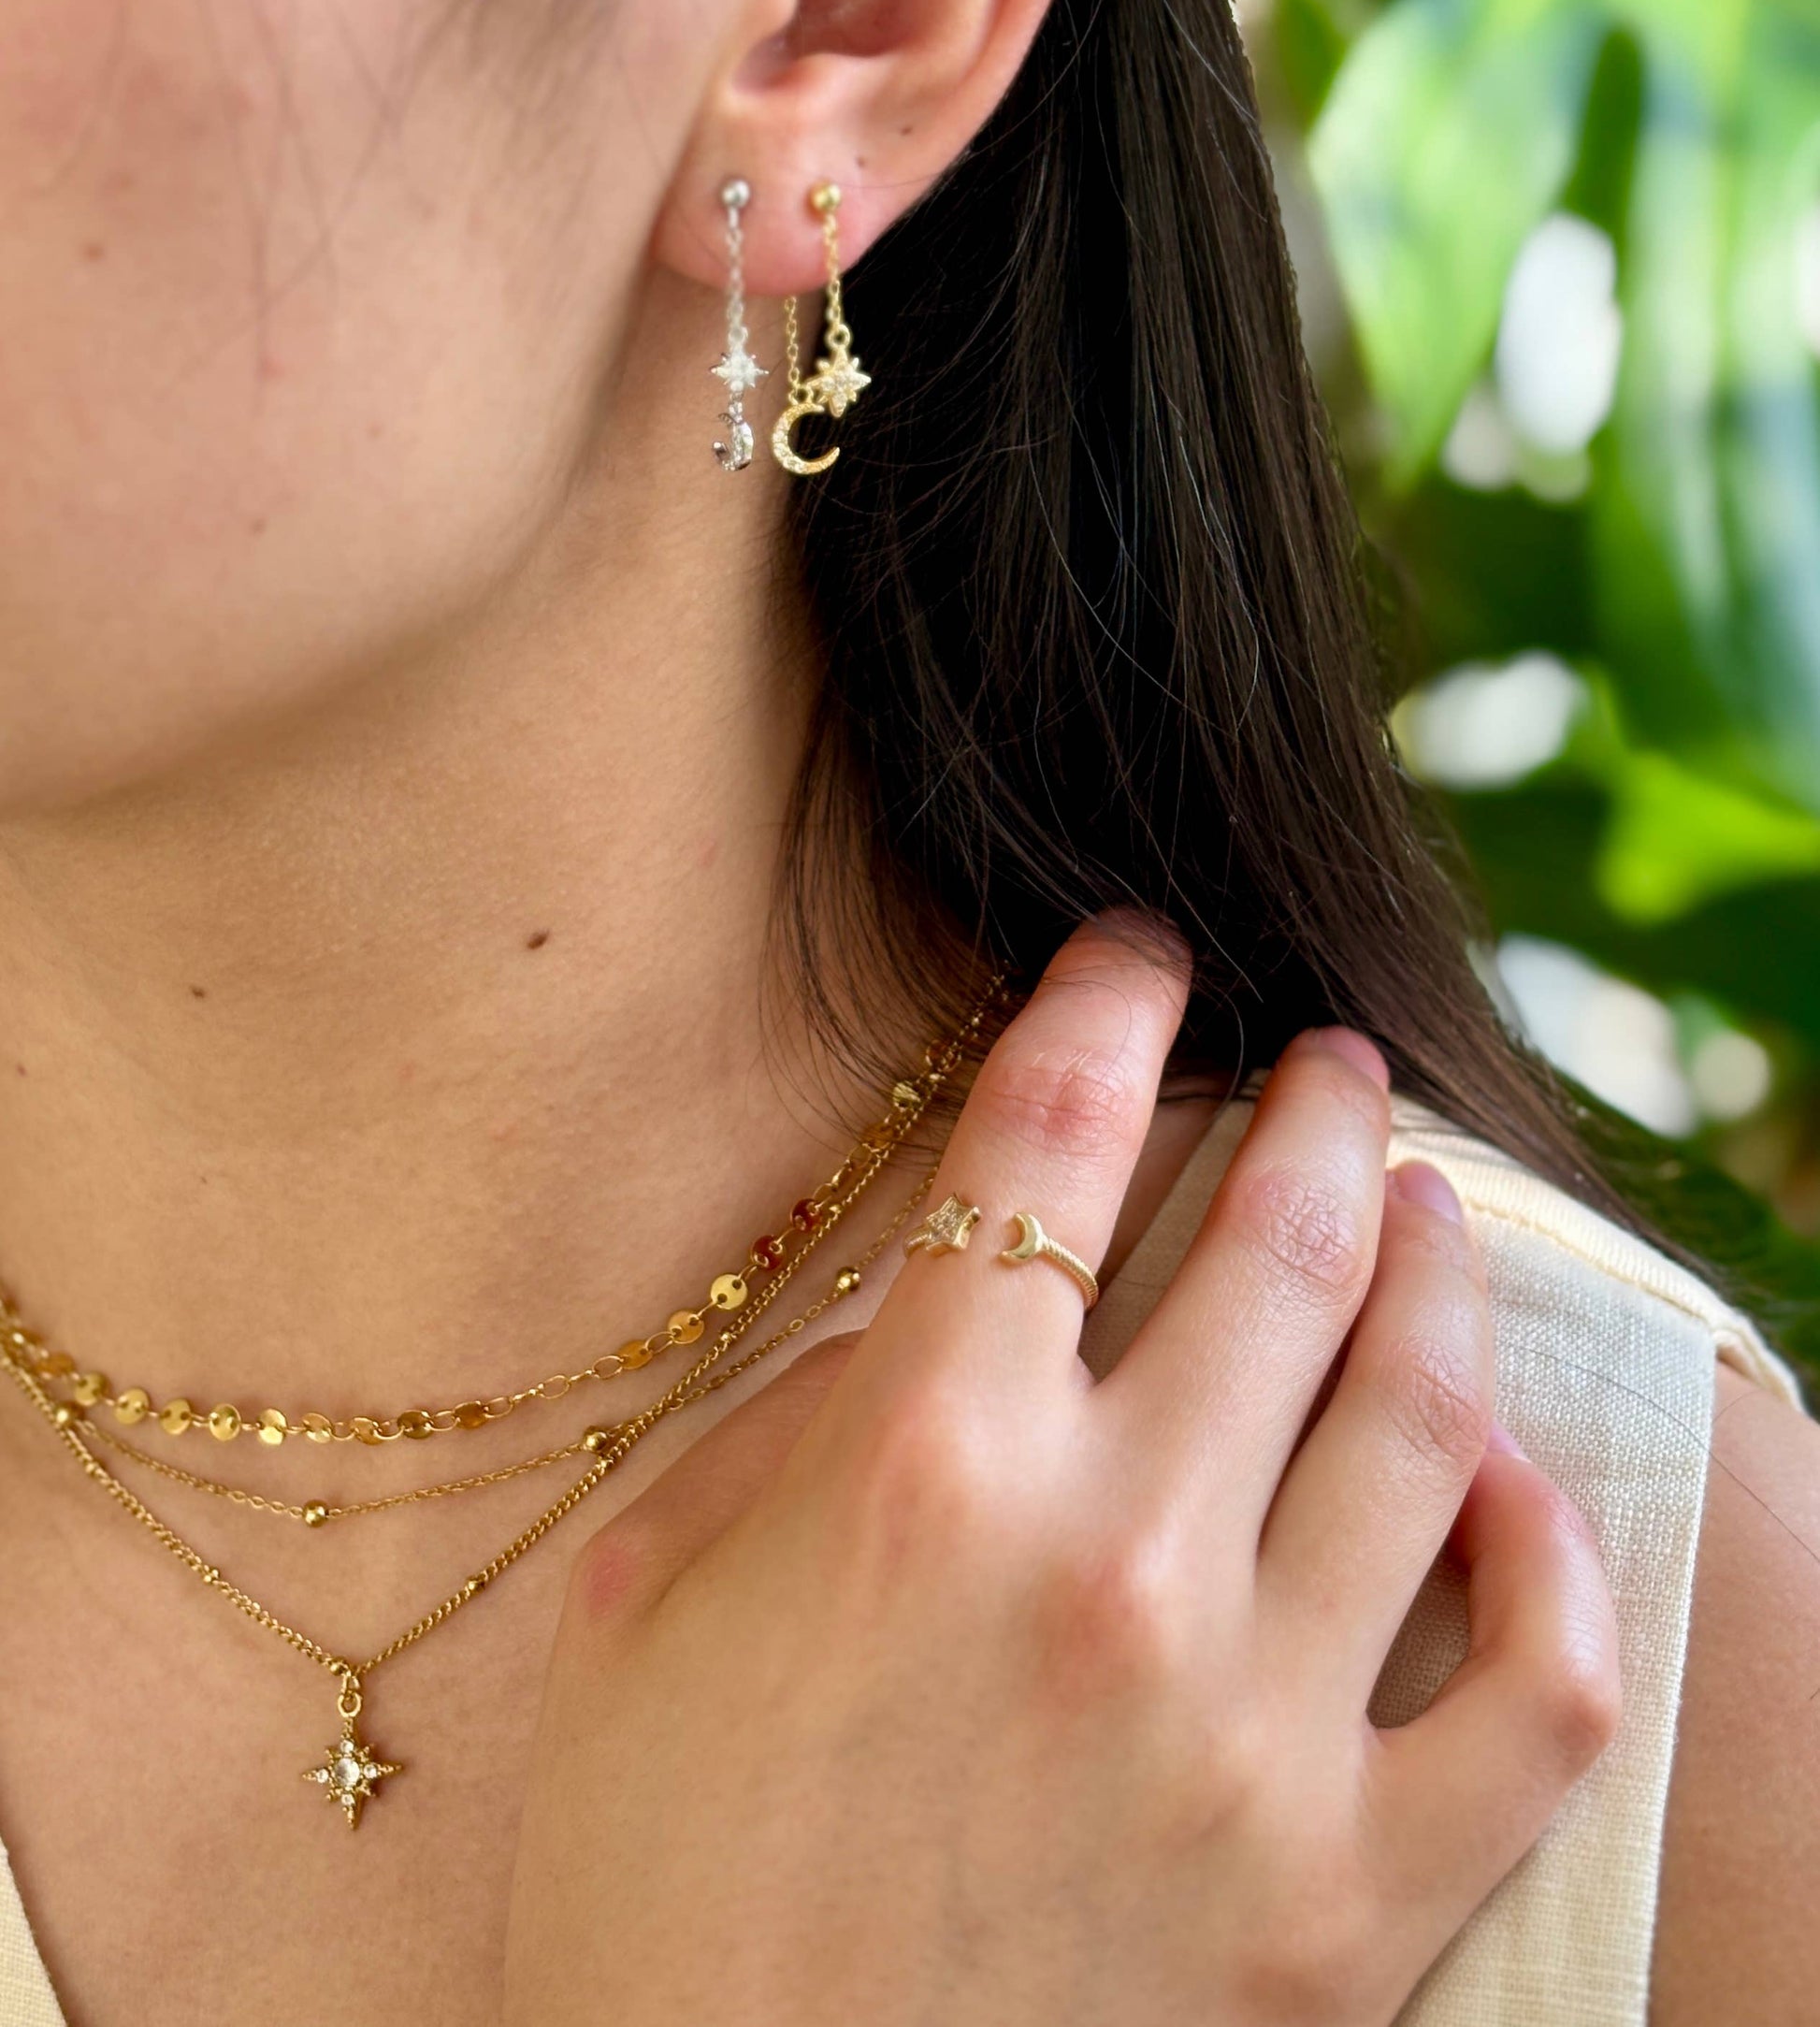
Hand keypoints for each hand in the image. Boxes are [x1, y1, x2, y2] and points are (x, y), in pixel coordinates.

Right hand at [503, 916, 1619, 2026]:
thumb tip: (906, 1311)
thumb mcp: (639, 1616)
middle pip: (1270, 1246)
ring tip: (1430, 1199)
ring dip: (1437, 1267)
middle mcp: (1107, 1569)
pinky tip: (1504, 1476)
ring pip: (1420, 1417)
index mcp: (917, 1477)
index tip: (1132, 956)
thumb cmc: (662, 1892)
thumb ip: (775, 1427)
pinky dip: (1547, 1554)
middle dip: (1313, 1111)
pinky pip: (1533, 1685)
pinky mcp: (1352, 1899)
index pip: (1040, 1154)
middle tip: (1330, 1059)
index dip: (1095, 1011)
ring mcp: (1256, 1736)